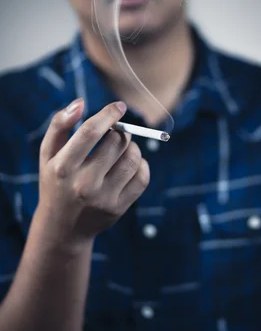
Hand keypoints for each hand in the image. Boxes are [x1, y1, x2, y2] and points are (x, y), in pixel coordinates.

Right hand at [36, 98, 149, 242]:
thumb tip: (80, 103)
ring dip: (133, 147)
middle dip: (121, 132)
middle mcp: (83, 184)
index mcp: (63, 167)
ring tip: (123, 149)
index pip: (91, 132)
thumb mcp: (48, 154)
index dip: (109, 114)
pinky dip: (141, 165)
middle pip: (116, 143)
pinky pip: (142, 177)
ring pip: (133, 158)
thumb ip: (60, 125)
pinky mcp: (119, 208)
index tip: (119, 107)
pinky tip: (130, 164)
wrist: (62, 227)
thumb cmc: (56, 181)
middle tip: (117, 133)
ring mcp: (103, 198)